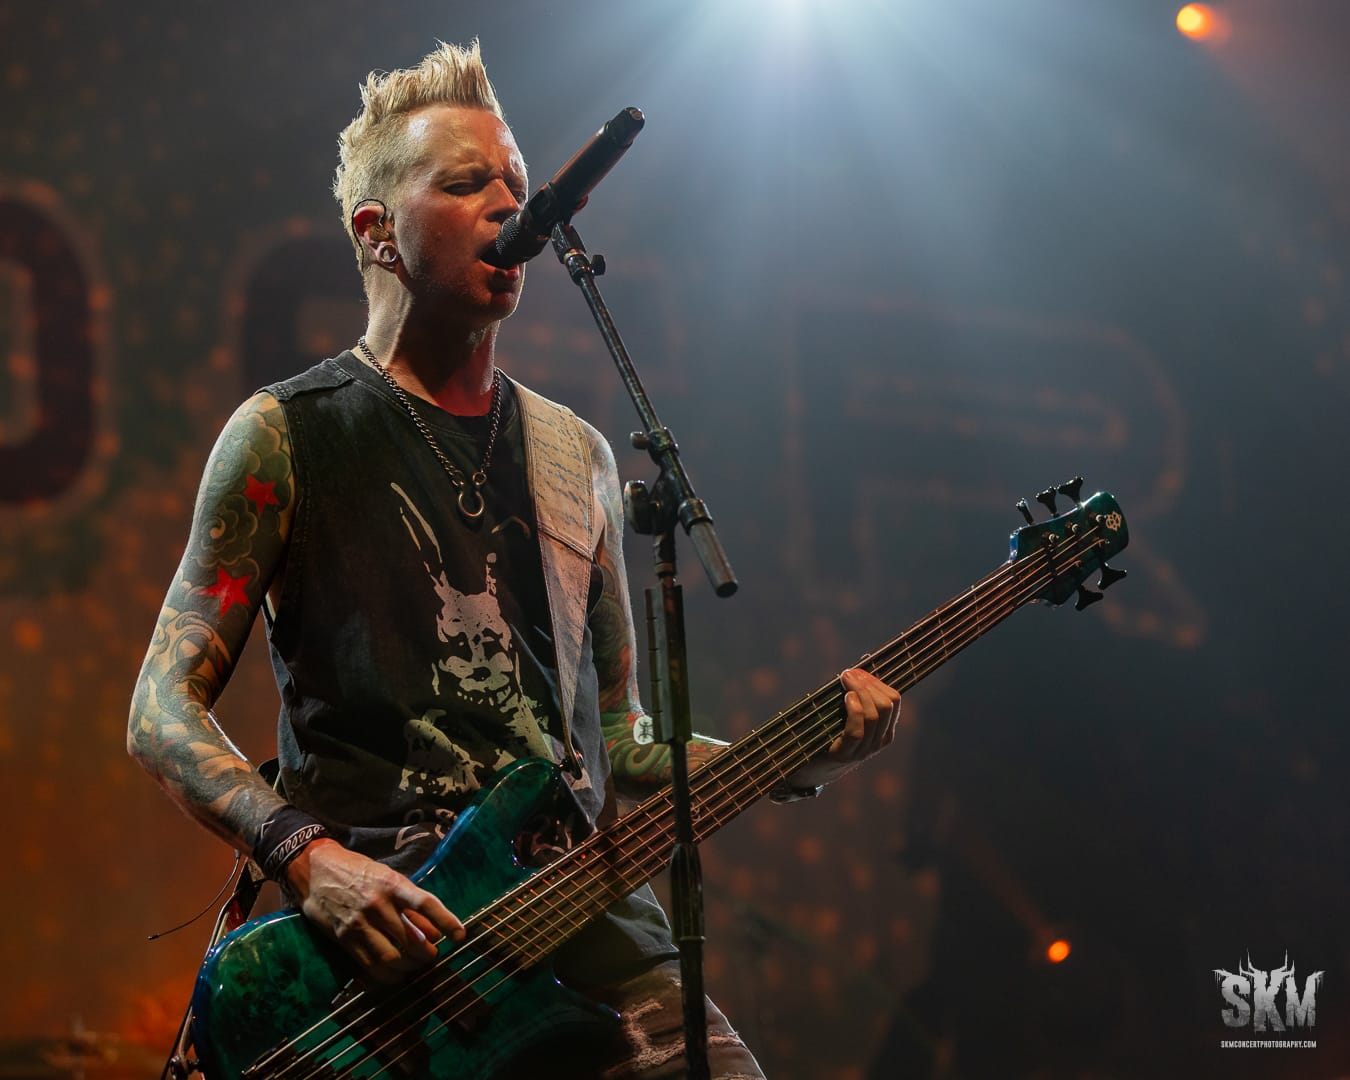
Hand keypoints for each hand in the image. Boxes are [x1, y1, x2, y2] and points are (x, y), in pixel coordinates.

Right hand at [284, 839, 465, 984]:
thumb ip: (409, 903)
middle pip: (410, 939)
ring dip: (408, 967)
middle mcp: (377, 904)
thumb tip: (433, 931)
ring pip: (391, 957)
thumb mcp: (387, 877)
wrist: (315, 869)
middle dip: (427, 954)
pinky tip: (394, 975)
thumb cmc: (358, 871)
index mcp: (392, 884)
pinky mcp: (344, 939)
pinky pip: (369, 966)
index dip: (446, 920)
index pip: (425, 904)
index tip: (461, 935)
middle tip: (432, 956)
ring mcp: (359, 923)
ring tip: (415, 965)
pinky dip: (387, 976)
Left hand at [783, 667, 900, 789]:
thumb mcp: (849, 718)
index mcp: (884, 730)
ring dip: (859, 691)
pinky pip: (857, 731)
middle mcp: (879, 741)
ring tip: (845, 680)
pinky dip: (854, 710)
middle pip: (886, 705)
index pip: (894, 700)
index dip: (877, 681)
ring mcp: (864, 750)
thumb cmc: (830, 736)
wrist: (813, 769)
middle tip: (849, 673)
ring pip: (874, 715)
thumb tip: (856, 671)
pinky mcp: (845, 755)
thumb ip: (857, 700)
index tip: (859, 671)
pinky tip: (846, 697)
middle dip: (868, 683)